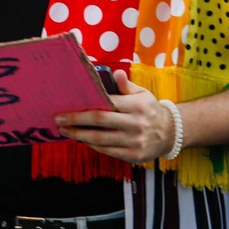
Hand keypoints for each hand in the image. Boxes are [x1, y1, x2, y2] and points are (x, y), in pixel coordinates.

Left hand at [55, 69, 173, 162]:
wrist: (170, 132)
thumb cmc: (149, 109)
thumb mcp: (142, 93)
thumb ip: (126, 85)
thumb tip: (115, 73)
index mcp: (137, 106)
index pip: (106, 105)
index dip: (84, 108)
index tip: (66, 108)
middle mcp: (136, 124)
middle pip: (100, 122)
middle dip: (76, 122)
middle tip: (59, 120)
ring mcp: (135, 141)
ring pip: (101, 140)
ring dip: (80, 136)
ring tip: (66, 131)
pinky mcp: (134, 155)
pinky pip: (108, 151)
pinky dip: (92, 146)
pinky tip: (82, 140)